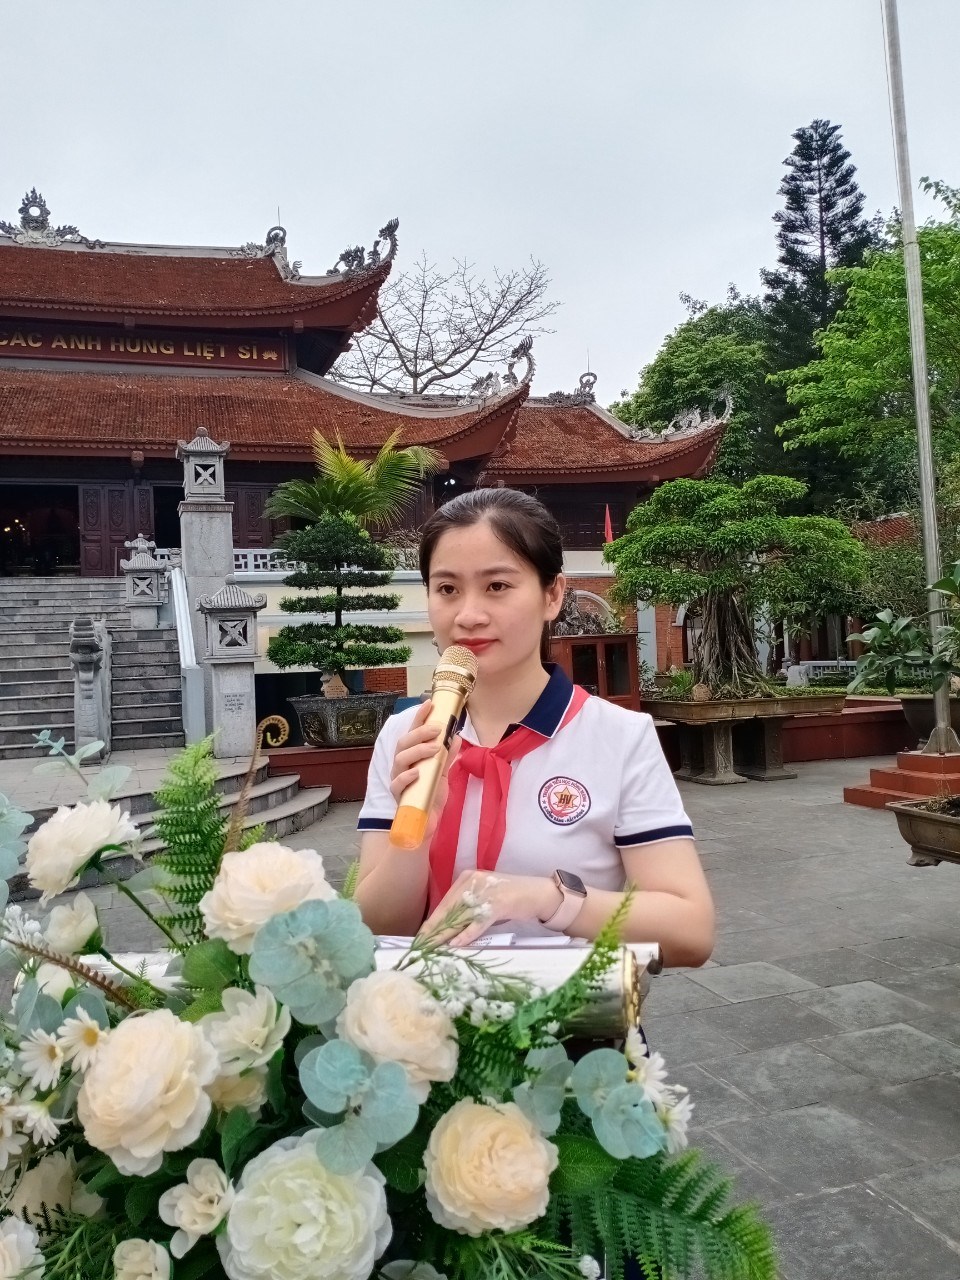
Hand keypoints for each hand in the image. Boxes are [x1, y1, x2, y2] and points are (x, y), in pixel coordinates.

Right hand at [389, 700, 461, 845]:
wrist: (426, 824)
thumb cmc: (431, 796)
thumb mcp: (442, 774)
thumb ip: (447, 757)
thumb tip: (456, 737)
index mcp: (412, 756)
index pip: (413, 732)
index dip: (420, 717)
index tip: (430, 703)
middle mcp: (402, 765)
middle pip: (404, 743)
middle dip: (420, 733)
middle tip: (438, 729)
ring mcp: (398, 779)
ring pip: (400, 759)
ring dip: (418, 750)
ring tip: (435, 748)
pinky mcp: (399, 796)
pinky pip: (398, 783)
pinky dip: (408, 776)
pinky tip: (418, 772)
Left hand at [419, 869, 562, 947]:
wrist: (538, 894)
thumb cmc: (509, 898)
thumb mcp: (484, 899)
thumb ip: (467, 908)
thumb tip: (446, 929)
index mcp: (468, 878)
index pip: (445, 902)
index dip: (433, 921)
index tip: (421, 936)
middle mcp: (474, 881)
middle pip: (449, 909)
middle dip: (435, 929)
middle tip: (422, 945)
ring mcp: (486, 892)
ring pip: (461, 916)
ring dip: (446, 934)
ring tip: (433, 947)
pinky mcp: (498, 904)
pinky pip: (478, 922)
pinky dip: (467, 934)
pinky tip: (456, 944)